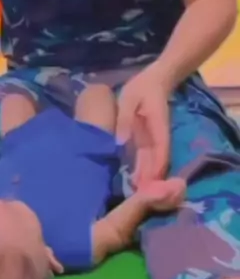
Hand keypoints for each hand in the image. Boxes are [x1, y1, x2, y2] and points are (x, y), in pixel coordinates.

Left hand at [116, 68, 169, 187]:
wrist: (154, 80)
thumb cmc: (141, 88)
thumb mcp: (128, 100)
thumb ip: (124, 119)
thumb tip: (120, 142)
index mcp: (157, 127)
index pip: (160, 150)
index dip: (156, 168)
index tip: (150, 184)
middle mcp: (158, 137)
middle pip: (156, 161)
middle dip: (150, 180)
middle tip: (140, 198)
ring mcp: (153, 139)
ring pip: (151, 162)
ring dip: (146, 178)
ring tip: (136, 195)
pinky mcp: (146, 140)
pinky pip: (145, 158)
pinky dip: (141, 170)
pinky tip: (135, 182)